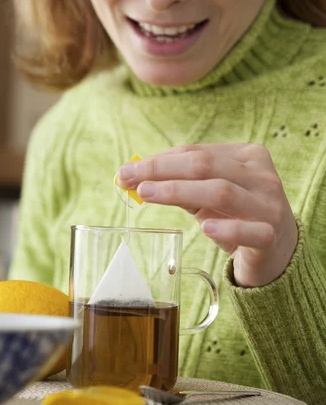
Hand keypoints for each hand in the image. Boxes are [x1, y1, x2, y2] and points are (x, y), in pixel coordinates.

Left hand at [117, 144, 297, 287]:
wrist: (277, 252)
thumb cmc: (236, 215)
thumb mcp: (208, 195)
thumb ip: (180, 183)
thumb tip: (134, 175)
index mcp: (248, 156)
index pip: (197, 152)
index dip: (159, 159)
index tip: (127, 170)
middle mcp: (261, 176)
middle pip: (205, 166)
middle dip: (161, 170)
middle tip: (129, 179)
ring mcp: (269, 206)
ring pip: (221, 192)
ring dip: (179, 191)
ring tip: (147, 194)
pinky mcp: (271, 237)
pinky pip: (249, 231)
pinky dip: (226, 229)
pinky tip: (205, 229)